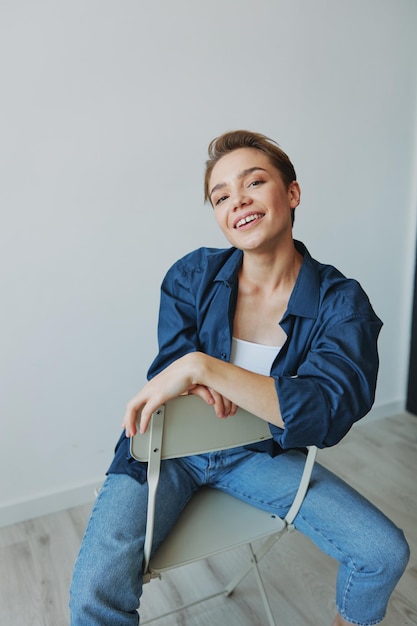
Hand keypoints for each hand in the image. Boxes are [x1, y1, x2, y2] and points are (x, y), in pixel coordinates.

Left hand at [122, 353, 237, 436]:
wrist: (193, 366)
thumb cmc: (190, 375)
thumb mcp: (182, 387)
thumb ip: (181, 394)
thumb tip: (184, 400)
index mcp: (155, 385)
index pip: (139, 398)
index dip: (134, 409)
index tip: (132, 417)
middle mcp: (150, 387)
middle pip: (132, 404)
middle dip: (128, 418)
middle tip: (127, 428)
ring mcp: (152, 391)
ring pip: (133, 408)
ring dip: (130, 421)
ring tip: (132, 432)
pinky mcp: (157, 396)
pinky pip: (145, 412)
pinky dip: (142, 421)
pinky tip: (143, 429)